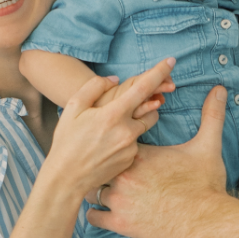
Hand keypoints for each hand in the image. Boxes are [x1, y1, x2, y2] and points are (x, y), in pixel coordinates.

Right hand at [45, 58, 174, 197]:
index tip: (172, 60)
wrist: (66, 177)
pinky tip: (107, 145)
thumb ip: (94, 87)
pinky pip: (135, 142)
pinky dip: (126, 139)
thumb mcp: (73, 107)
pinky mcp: (131, 159)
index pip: (143, 87)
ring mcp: (131, 147)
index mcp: (113, 114)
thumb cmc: (67, 141)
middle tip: (129, 105)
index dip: (159, 72)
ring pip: (143, 126)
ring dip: (135, 122)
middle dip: (147, 103)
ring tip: (110, 129)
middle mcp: (127, 131)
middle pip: (152, 109)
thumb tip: (115, 79)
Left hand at [87, 85, 227, 237]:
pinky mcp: (120, 224)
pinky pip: (93, 216)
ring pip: (93, 190)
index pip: (115, 140)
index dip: (116, 144)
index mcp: (140, 154)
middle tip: (108, 169)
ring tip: (109, 190)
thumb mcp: (208, 146)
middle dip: (104, 166)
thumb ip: (211, 115)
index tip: (120, 148)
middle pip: (99, 164)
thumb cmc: (206, 185)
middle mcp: (125, 175)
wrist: (206, 221)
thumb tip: (220, 89)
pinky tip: (107, 210)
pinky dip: (97, 213)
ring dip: (100, 190)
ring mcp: (120, 201)